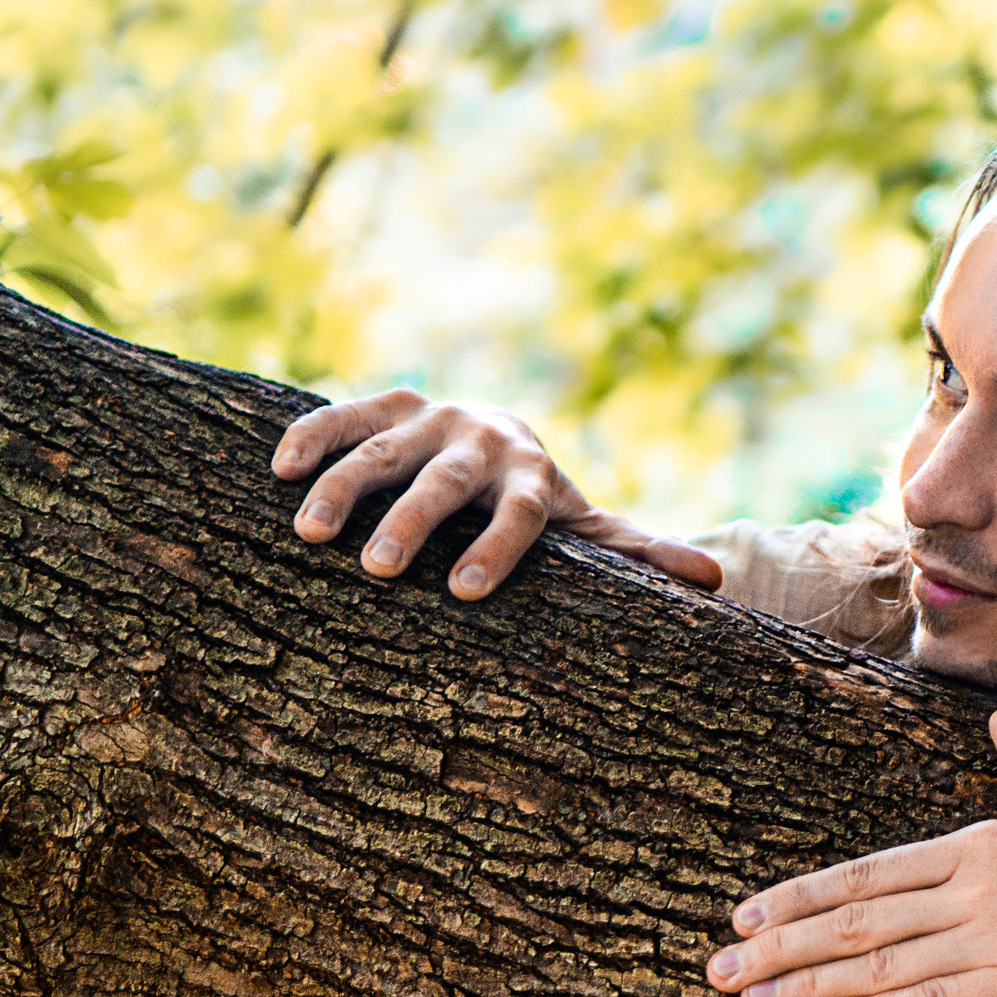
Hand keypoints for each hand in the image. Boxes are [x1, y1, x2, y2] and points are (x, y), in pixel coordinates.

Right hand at [272, 387, 722, 598]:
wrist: (504, 436)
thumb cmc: (541, 501)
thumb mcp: (589, 528)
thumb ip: (641, 554)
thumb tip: (717, 579)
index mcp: (532, 474)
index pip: (519, 513)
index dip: (497, 549)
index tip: (467, 595)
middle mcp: (481, 440)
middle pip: (445, 483)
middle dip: (412, 523)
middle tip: (378, 571)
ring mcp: (430, 416)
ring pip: (384, 450)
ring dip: (345, 487)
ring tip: (312, 535)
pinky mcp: (387, 402)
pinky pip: (343, 414)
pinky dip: (313, 437)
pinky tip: (279, 471)